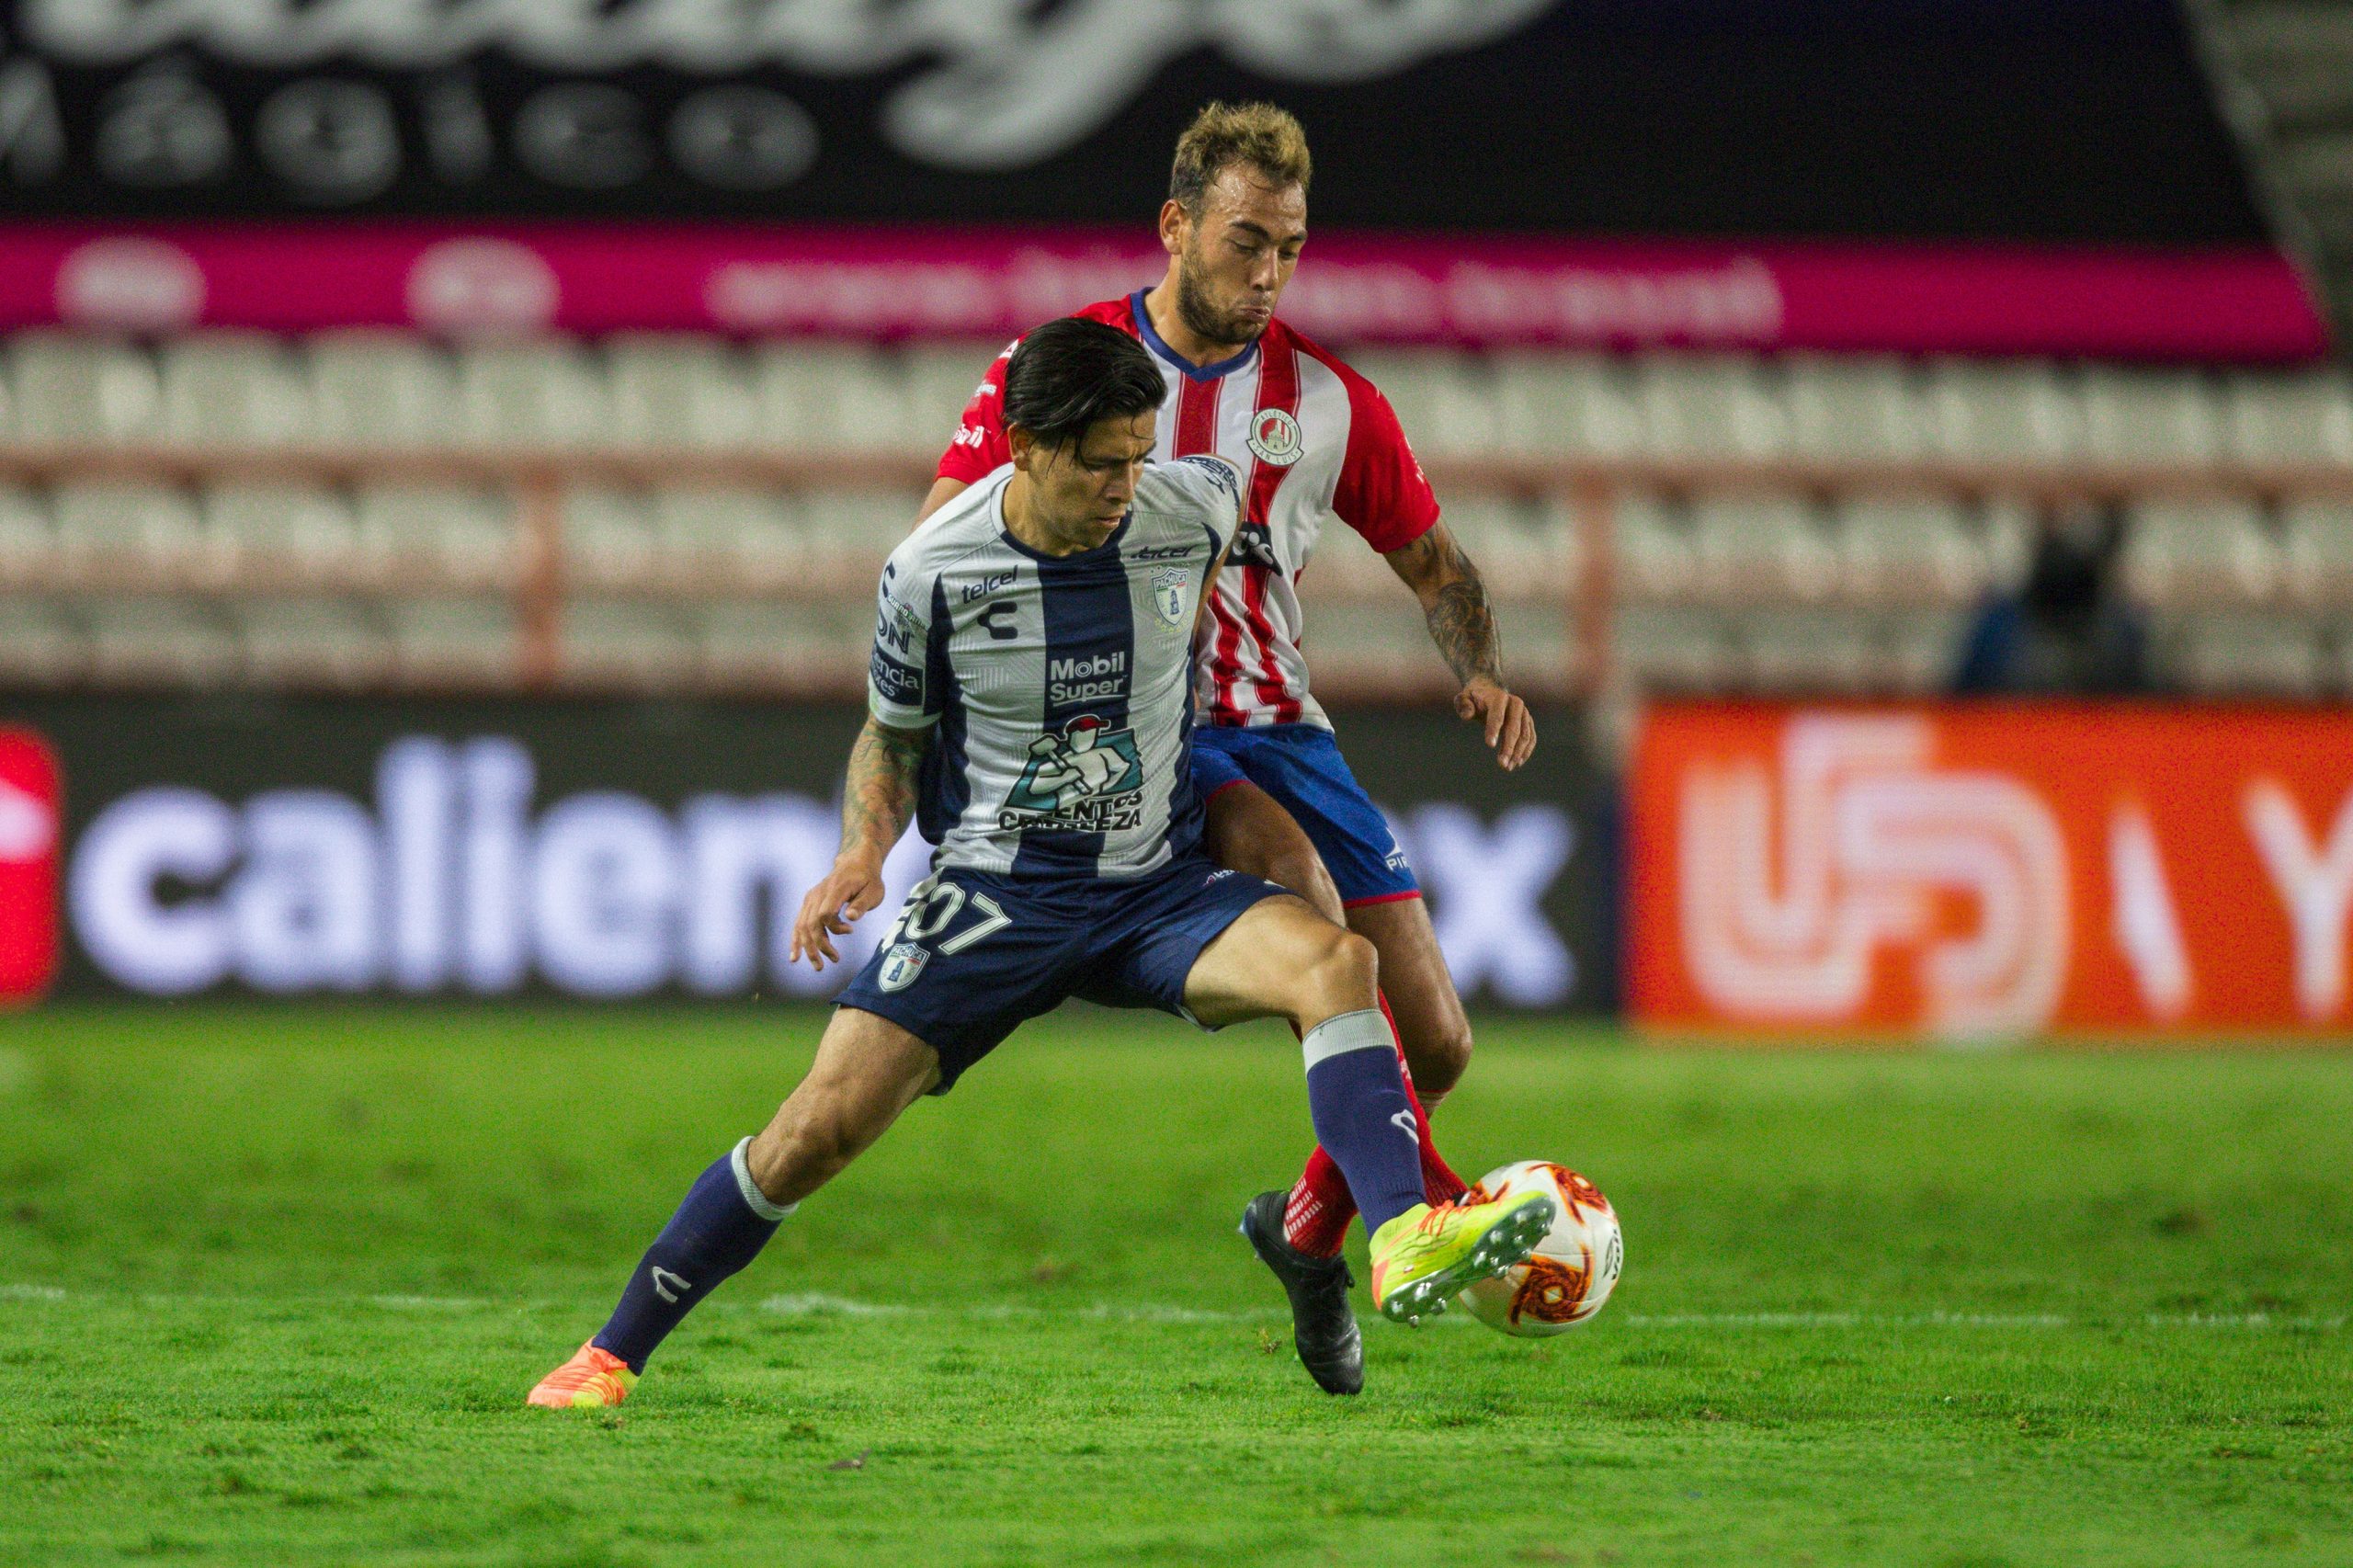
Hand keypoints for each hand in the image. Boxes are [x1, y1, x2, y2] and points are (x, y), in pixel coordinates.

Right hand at [791, 854, 887, 971]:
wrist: (857, 862)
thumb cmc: (868, 879)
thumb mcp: (874, 891)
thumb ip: (862, 904)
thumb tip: (851, 918)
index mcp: (835, 889)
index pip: (825, 913)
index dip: (835, 927)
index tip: (850, 930)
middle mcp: (818, 893)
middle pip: (811, 923)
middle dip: (820, 946)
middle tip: (835, 960)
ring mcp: (811, 897)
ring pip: (802, 926)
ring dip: (808, 948)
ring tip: (818, 966)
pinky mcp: (809, 902)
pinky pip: (799, 923)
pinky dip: (796, 940)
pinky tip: (795, 956)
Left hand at [1455, 677, 1535, 770]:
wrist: (1490, 691)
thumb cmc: (1474, 699)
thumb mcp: (1464, 698)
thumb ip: (1463, 705)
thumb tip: (1468, 715)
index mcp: (1499, 696)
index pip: (1497, 714)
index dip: (1493, 729)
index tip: (1490, 745)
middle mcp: (1515, 703)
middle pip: (1514, 728)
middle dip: (1508, 747)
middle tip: (1502, 764)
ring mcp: (1524, 713)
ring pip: (1525, 735)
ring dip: (1517, 753)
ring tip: (1507, 767)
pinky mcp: (1528, 721)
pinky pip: (1531, 737)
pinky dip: (1526, 751)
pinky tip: (1518, 762)